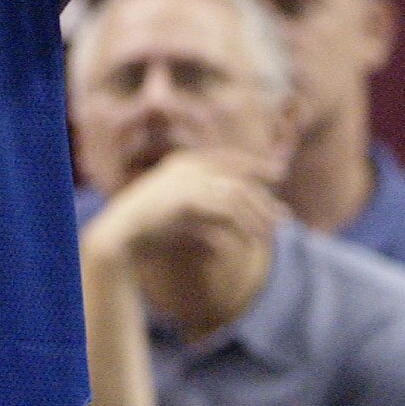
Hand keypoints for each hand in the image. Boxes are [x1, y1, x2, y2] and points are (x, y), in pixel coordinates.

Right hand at [82, 149, 281, 268]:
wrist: (119, 236)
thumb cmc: (145, 234)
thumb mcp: (179, 227)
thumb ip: (202, 229)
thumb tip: (222, 247)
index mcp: (181, 164)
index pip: (227, 158)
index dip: (254, 164)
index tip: (278, 172)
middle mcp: (186, 167)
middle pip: (236, 178)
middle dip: (263, 197)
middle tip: (285, 217)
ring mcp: (186, 181)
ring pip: (237, 195)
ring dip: (258, 215)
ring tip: (274, 233)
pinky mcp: (189, 199)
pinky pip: (228, 211)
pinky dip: (245, 226)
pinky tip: (256, 240)